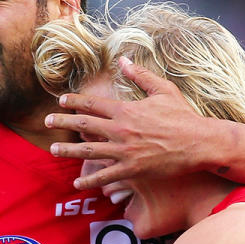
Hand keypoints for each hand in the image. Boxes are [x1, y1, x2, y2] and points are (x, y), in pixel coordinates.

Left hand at [45, 57, 208, 189]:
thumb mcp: (163, 90)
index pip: (93, 103)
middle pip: (84, 124)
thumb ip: (140, 75)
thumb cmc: (182, 116)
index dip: (74, 101)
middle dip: (62, 122)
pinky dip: (89, 181)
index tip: (61, 101)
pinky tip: (77, 184)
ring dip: (68, 150)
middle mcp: (120, 130)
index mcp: (126, 109)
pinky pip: (105, 177)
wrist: (198, 143)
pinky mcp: (131, 170)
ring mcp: (124, 151)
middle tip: (46, 122)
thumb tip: (123, 59)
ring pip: (88, 150)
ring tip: (53, 149)